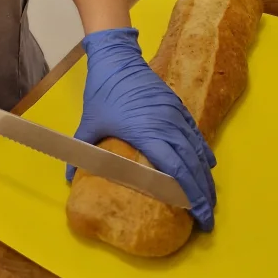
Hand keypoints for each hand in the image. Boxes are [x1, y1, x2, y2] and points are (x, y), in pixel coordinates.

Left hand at [67, 27, 216, 230]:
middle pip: (192, 164)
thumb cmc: (103, 90)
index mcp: (147, 133)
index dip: (189, 194)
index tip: (198, 215)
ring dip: (205, 175)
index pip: (175, 170)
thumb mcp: (90, 122)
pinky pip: (195, 133)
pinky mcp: (177, 106)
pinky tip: (207, 165)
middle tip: (207, 220)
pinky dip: (203, 152)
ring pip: (197, 150)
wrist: (117, 57)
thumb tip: (68, 178)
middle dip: (202, 193)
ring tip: (209, 199)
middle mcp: (167, 125)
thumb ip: (83, 150)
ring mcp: (175, 114)